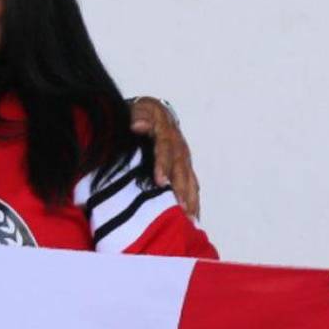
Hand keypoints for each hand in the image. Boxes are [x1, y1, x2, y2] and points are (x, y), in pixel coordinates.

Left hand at [129, 97, 198, 218]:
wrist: (148, 110)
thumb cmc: (136, 114)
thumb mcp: (134, 110)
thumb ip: (137, 117)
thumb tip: (136, 125)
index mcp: (164, 130)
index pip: (166, 148)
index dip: (164, 165)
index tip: (161, 181)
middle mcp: (178, 144)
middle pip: (182, 167)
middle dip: (181, 189)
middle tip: (181, 209)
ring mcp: (183, 155)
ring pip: (189, 177)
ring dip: (191, 198)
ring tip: (191, 219)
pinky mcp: (184, 166)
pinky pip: (191, 184)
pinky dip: (193, 200)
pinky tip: (193, 218)